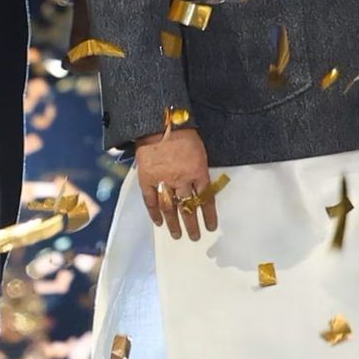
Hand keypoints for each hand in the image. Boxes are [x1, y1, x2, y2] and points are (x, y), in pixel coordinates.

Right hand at [134, 125, 217, 242]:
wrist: (159, 122)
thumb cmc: (183, 133)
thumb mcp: (200, 151)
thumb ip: (200, 171)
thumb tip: (200, 188)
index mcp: (198, 172)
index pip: (206, 200)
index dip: (208, 215)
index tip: (210, 227)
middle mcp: (182, 180)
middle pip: (188, 207)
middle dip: (191, 224)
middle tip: (194, 236)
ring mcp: (164, 180)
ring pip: (170, 207)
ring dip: (174, 223)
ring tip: (176, 235)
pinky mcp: (148, 178)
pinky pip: (151, 199)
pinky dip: (154, 212)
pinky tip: (158, 222)